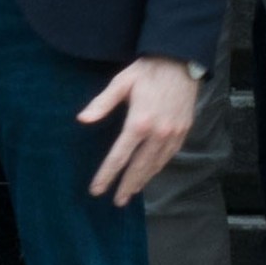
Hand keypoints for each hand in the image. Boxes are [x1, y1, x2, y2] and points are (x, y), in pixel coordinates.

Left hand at [80, 58, 203, 205]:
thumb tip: (82, 119)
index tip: (97, 190)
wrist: (180, 62)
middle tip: (117, 202)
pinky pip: (168, 156)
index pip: (119, 157)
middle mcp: (158, 133)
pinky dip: (158, 168)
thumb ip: (102, 104)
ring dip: (143, 180)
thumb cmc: (147, 71)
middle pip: (139, 168)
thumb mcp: (121, 83)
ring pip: (156, 165)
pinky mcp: (183, 132)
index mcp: (139, 122)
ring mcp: (173, 134)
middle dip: (127, 186)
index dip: (107, 176)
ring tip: (131, 191)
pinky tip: (150, 172)